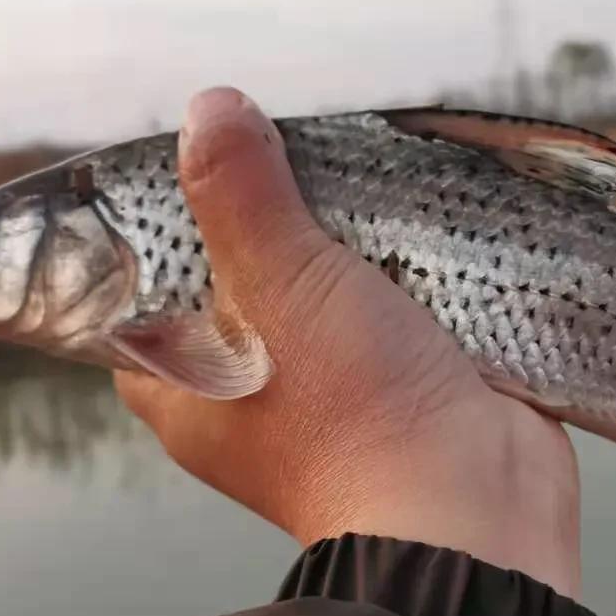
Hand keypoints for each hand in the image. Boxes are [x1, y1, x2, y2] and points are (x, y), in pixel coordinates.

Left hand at [116, 89, 582, 595]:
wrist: (475, 507)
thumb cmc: (351, 411)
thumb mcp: (280, 285)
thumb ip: (241, 194)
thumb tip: (211, 108)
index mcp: (187, 387)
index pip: (140, 299)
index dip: (153, 235)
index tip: (192, 172)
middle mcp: (247, 395)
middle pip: (237, 281)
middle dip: (267, 222)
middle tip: (285, 156)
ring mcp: (328, 392)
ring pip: (318, 292)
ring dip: (340, 243)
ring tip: (351, 174)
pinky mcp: (401, 384)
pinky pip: (387, 310)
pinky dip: (400, 272)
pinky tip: (413, 222)